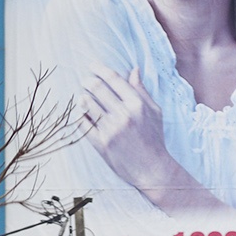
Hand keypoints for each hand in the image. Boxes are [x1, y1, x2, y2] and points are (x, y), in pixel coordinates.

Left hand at [80, 66, 182, 196]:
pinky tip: (83, 113)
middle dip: (88, 81)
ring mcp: (111, 129)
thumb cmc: (154, 139)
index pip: (113, 79)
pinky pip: (82, 122)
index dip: (99, 69)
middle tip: (85, 81)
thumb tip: (134, 70)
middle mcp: (124, 115)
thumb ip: (142, 91)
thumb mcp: (155, 112)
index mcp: (137, 105)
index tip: (92, 66)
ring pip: (87, 103)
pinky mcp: (101, 143)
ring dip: (83, 97)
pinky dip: (80, 115)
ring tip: (84, 97)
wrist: (152, 169)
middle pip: (97, 87)